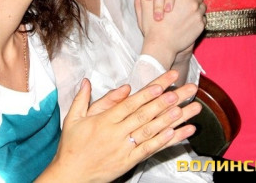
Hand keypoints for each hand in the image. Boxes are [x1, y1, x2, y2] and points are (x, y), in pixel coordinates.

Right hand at [49, 71, 200, 182]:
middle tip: (181, 92)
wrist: (71, 174)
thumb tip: (87, 81)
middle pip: (144, 114)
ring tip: (185, 110)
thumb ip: (82, 98)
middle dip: (164, 102)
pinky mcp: (128, 161)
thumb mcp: (73, 118)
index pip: (129, 104)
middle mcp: (116, 133)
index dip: (146, 94)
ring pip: (150, 131)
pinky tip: (175, 133)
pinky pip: (148, 150)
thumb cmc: (72, 146)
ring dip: (169, 120)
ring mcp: (124, 148)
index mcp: (104, 120)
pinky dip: (162, 141)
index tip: (160, 85)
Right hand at [135, 0, 205, 67]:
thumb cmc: (153, 25)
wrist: (161, 44)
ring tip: (185, 14)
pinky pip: (202, 18)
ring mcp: (198, 15)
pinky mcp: (200, 26)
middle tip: (186, 1)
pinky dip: (196, 19)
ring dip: (196, 8)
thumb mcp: (146, 4)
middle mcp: (193, 3)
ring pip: (202, 6)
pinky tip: (186, 24)